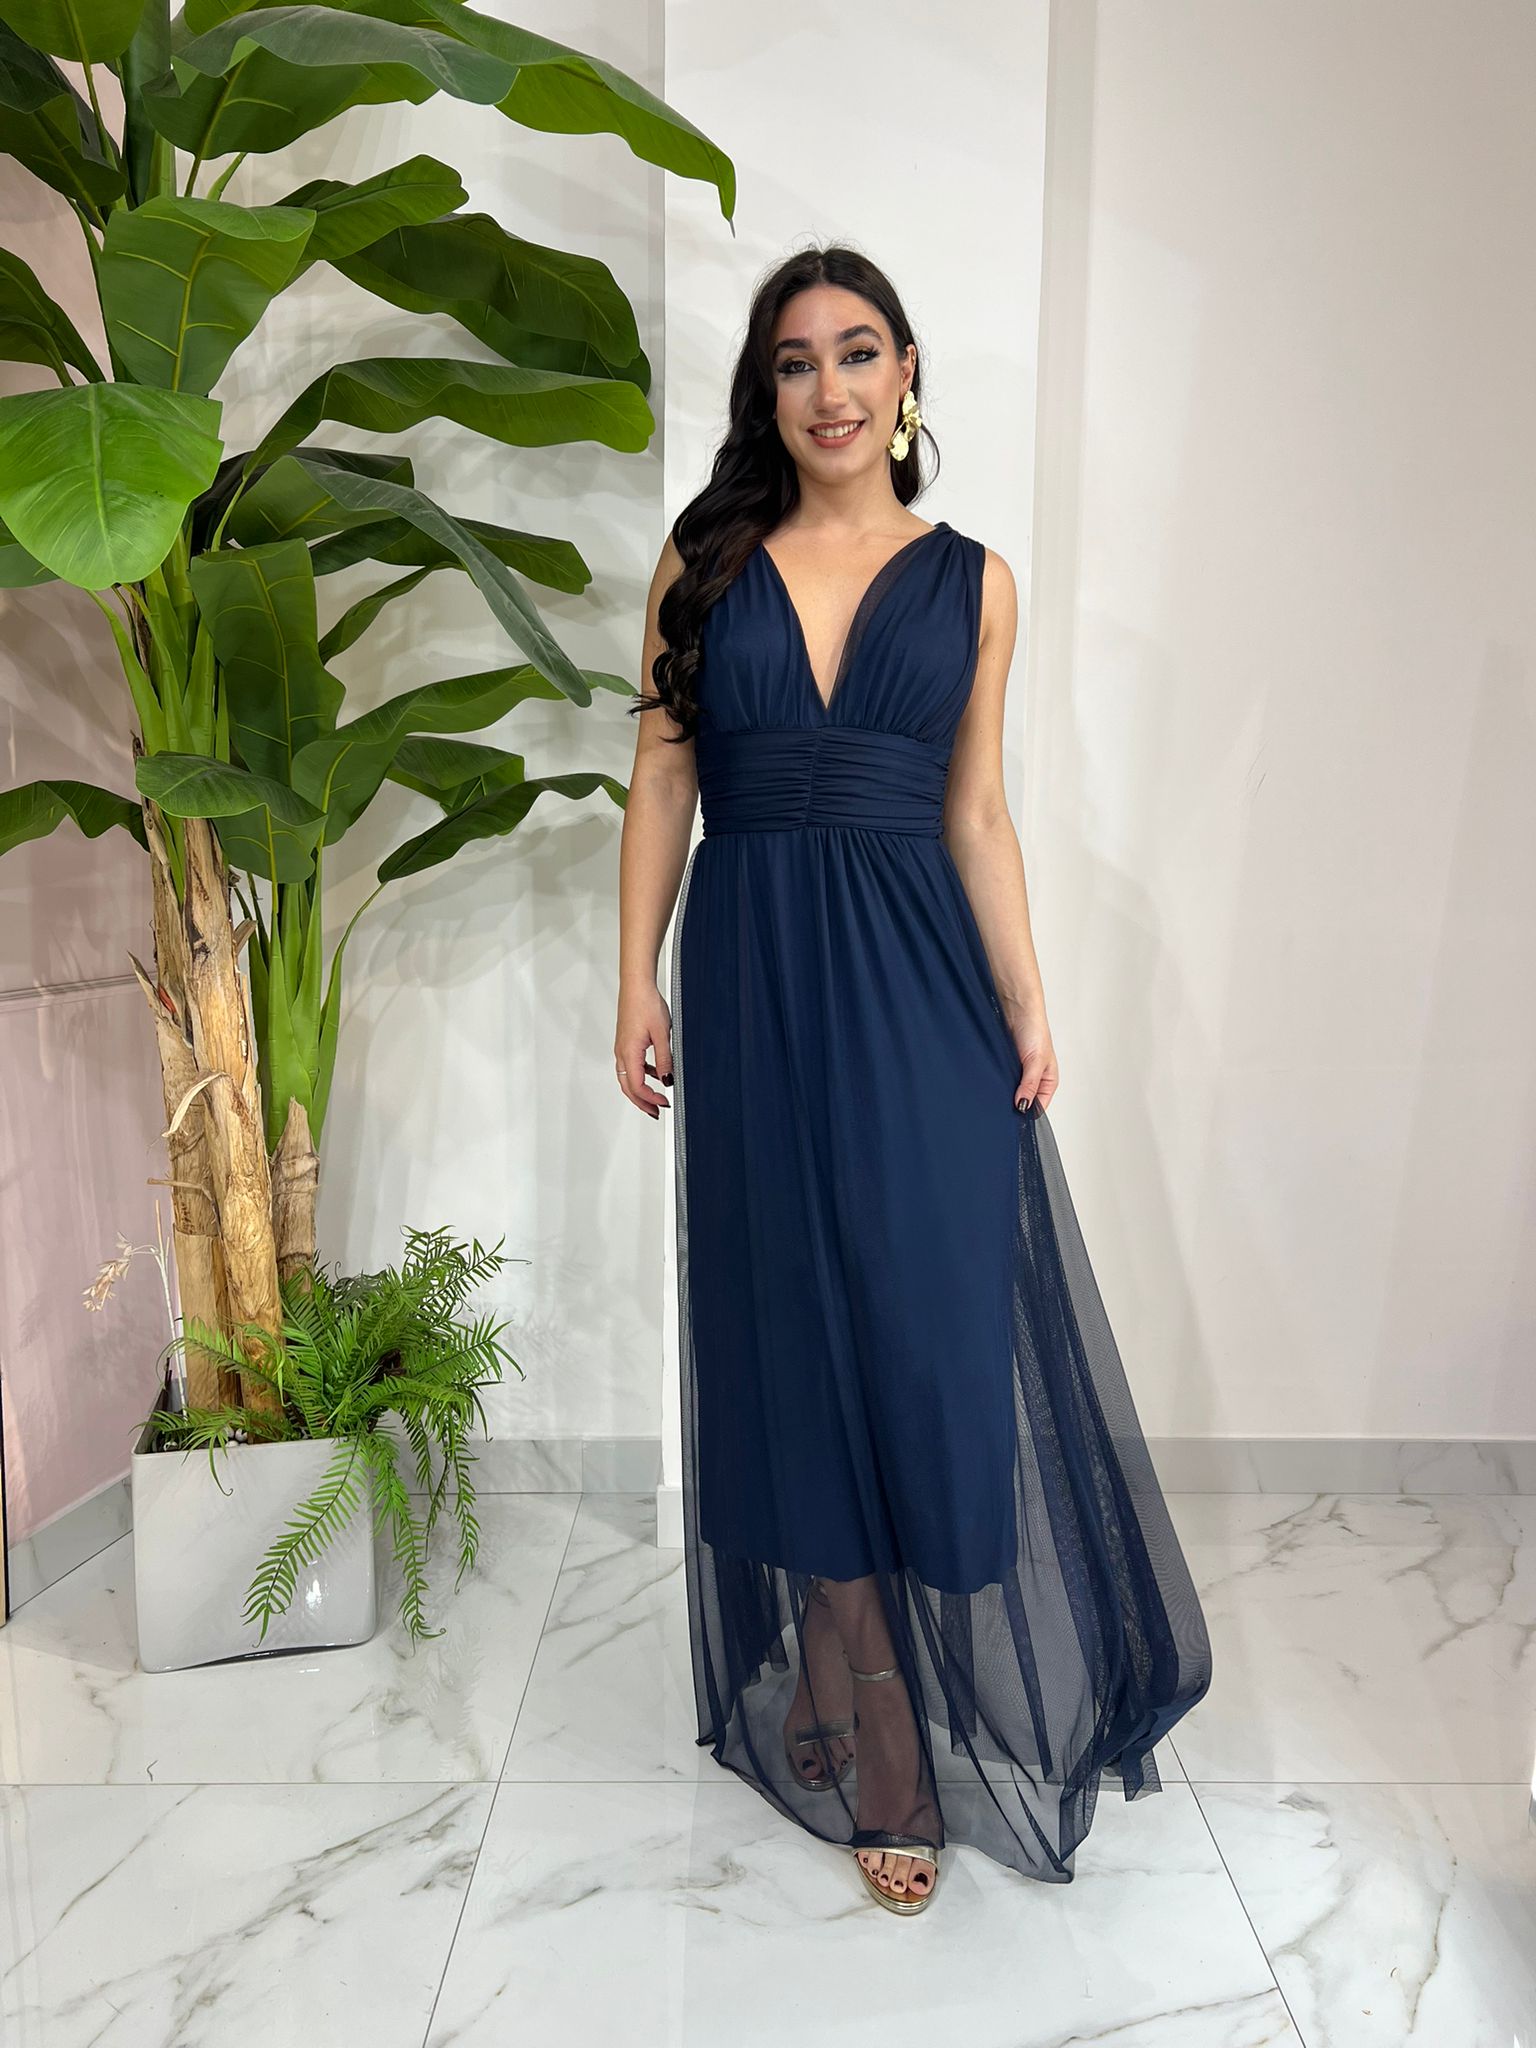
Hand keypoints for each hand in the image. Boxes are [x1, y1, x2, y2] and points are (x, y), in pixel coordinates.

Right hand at [615, 984, 673, 1119]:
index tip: (665, 1102)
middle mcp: (622, 1053)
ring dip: (641, 1090)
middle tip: (655, 1112)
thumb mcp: (662, 1034)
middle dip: (642, 1102)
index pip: (637, 1086)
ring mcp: (622, 1047)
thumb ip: (664, 1060)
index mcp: (629, 1053)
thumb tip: (667, 1080)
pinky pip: (631, 1065)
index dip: (651, 1099)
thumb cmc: (645, 1004)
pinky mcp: (626, 1042)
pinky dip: (642, 1074)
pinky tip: (655, 1073)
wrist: (636, 986)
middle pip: (628, 1087)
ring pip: (628, 1077)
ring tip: (656, 1097)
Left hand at [1006, 1002, 1057, 1114]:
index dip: (1027, 1113)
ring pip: (1011, 1092)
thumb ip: (1030, 1085)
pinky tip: (990, 1083)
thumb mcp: (1036, 1061)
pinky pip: (1001, 1080)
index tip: (1013, 1116)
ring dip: (1004, 1094)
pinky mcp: (1005, 1066)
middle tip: (1001, 1108)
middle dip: (1014, 1105)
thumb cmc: (1035, 1029)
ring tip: (995, 1094)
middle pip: (1024, 1102)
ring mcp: (1019, 1073)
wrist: (1016, 1007)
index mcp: (1048, 1081)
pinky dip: (996, 1083)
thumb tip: (1023, 1106)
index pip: (1039, 1107)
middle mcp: (1034, 1079)